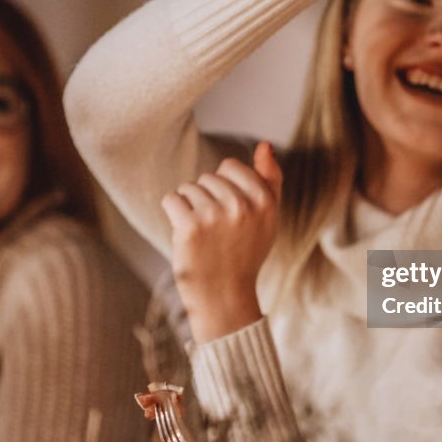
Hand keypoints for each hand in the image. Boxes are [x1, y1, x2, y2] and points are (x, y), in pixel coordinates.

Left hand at [161, 142, 282, 342]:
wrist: (224, 297)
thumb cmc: (245, 254)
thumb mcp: (268, 217)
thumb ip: (270, 179)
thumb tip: (264, 145)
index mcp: (265, 200)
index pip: (230, 166)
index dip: (225, 188)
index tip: (231, 215)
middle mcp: (242, 205)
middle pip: (208, 177)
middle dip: (207, 199)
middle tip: (217, 232)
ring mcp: (215, 215)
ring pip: (189, 188)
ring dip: (189, 208)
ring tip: (203, 236)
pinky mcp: (189, 227)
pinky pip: (171, 199)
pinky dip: (173, 215)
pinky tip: (185, 235)